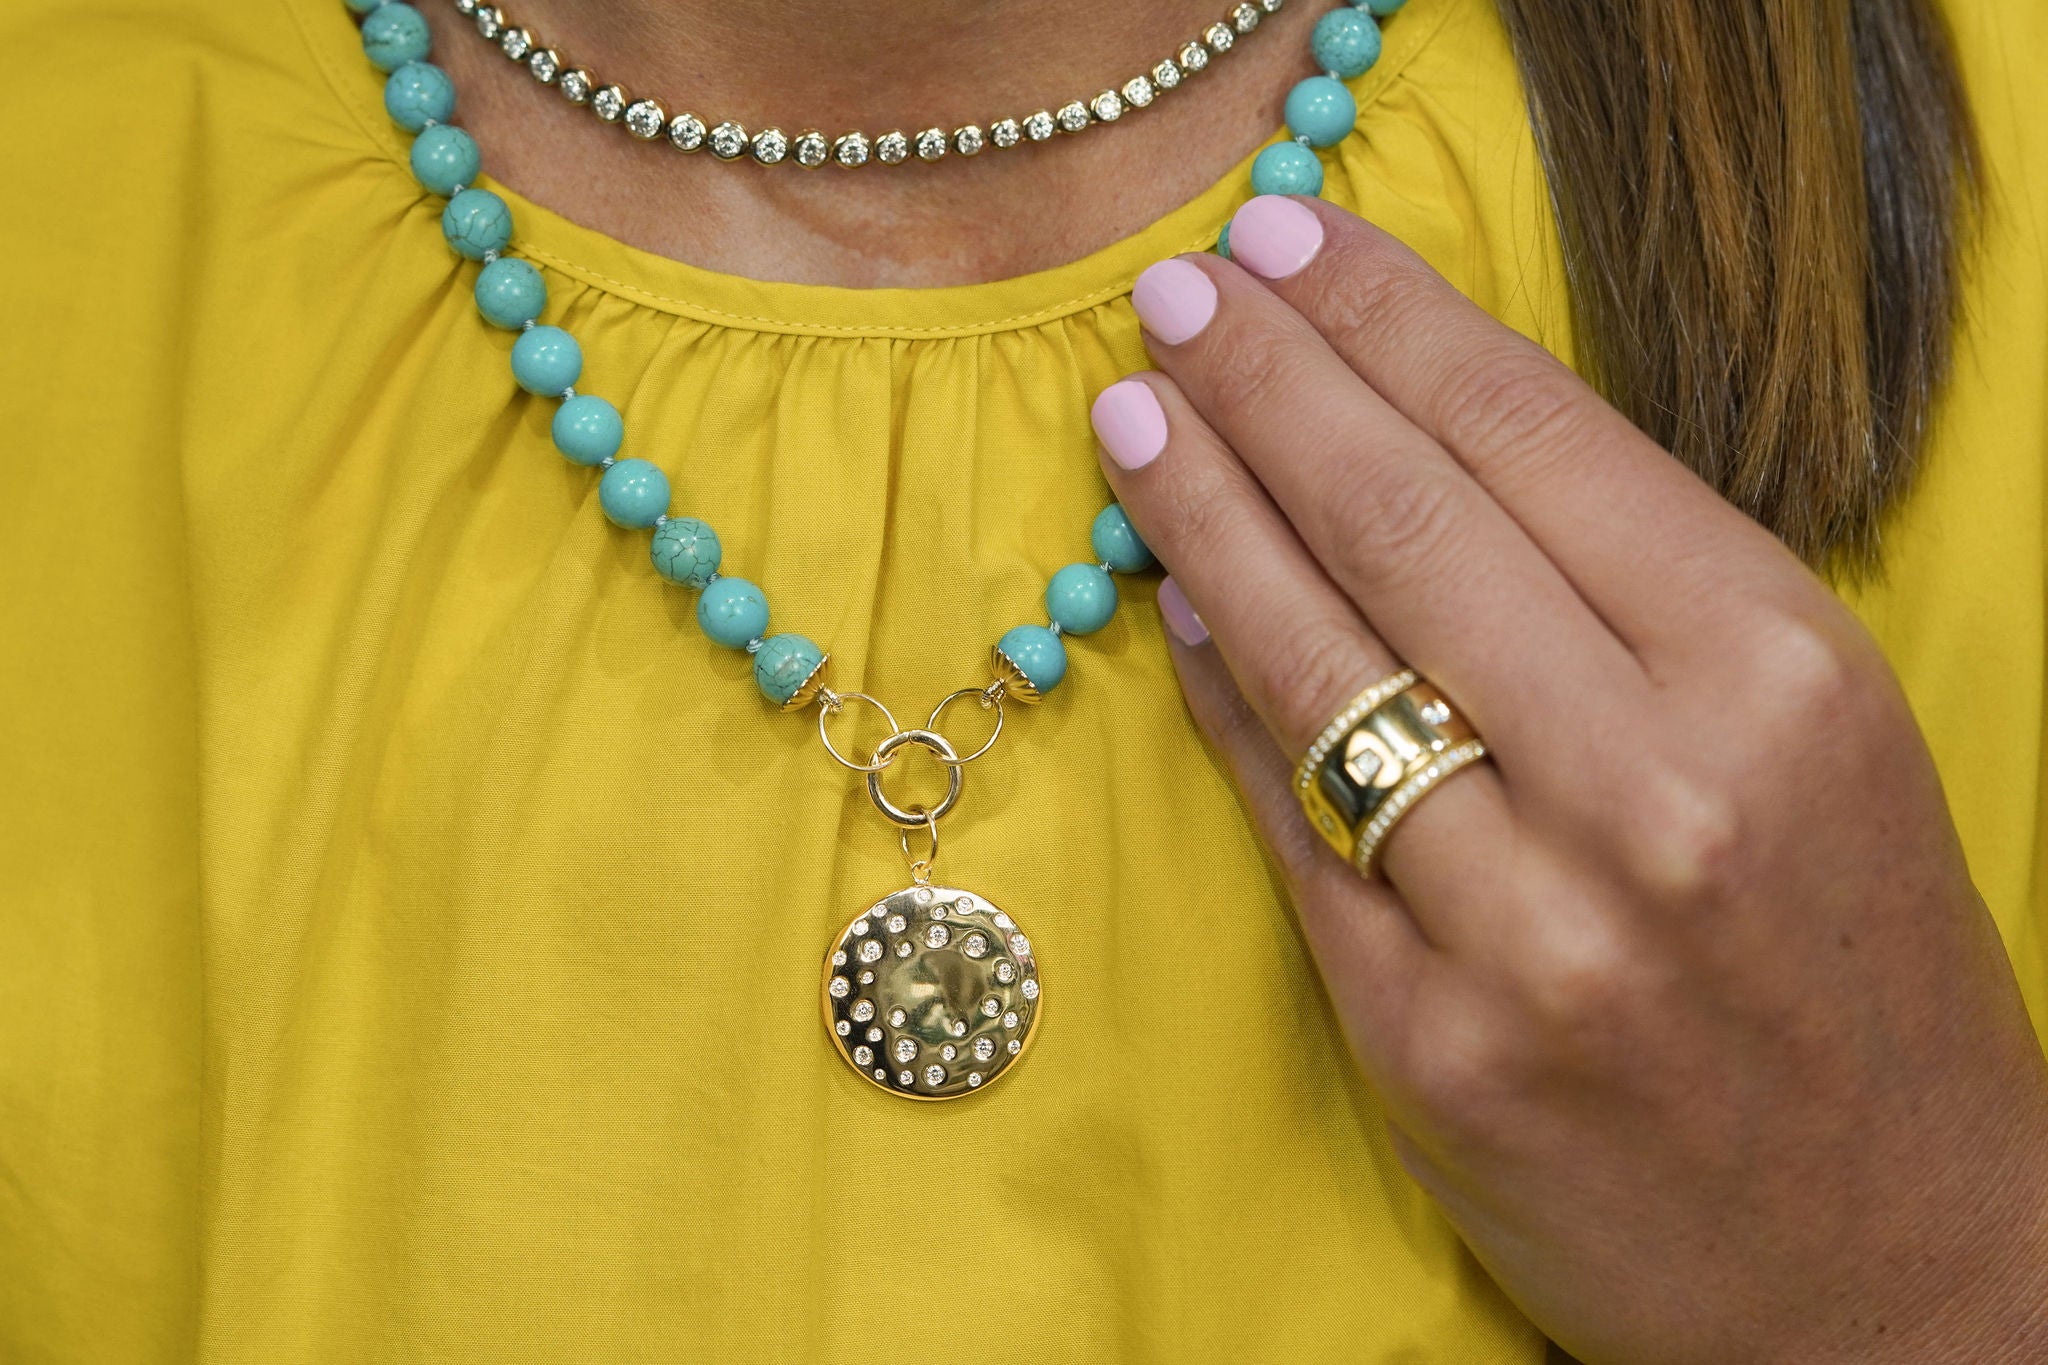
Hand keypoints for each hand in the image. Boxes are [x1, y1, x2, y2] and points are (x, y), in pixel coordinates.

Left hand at [1092, 195, 2047, 1363]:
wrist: (1898, 1263)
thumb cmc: (1857, 969)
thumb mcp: (1811, 732)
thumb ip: (1626, 590)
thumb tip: (1404, 445)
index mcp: (1776, 676)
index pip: (1531, 435)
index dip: (1385, 319)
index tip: (1287, 242)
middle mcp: (1656, 793)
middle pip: (1401, 524)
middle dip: (1266, 384)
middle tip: (1176, 296)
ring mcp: (1529, 931)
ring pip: (1318, 669)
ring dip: (1202, 522)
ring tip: (1135, 422)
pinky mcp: (1428, 1044)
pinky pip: (1292, 826)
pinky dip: (1221, 699)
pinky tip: (1171, 605)